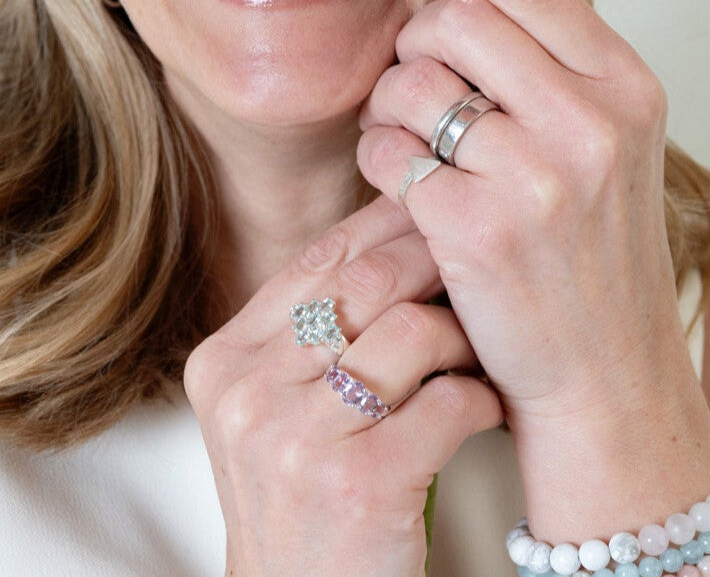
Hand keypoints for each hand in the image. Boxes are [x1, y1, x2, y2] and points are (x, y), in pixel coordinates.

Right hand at [183, 196, 502, 576]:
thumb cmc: (304, 501)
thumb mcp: (275, 409)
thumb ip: (309, 328)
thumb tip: (397, 225)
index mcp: (225, 361)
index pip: (319, 257)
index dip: (389, 224)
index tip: (439, 209)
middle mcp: (249, 393)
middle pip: (366, 282)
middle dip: (437, 263)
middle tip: (481, 265)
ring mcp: (298, 441)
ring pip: (410, 331)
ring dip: (462, 335)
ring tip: (480, 349)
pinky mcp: (359, 486)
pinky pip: (446, 404)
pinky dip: (479, 399)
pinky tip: (483, 407)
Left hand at [357, 0, 692, 435]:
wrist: (610, 379)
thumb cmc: (596, 250)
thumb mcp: (609, 140)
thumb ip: (551, 63)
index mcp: (627, 86)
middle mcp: (591, 122)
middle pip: (458, 18)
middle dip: (417, 41)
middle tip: (417, 74)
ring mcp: (535, 177)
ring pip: (413, 83)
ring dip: (390, 104)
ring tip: (408, 136)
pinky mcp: (476, 229)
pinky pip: (387, 151)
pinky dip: (379, 160)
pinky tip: (405, 186)